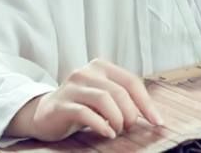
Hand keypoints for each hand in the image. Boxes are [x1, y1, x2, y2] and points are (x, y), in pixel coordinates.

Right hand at [5, 59, 163, 141]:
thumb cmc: (80, 105)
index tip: (157, 121)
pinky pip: (85, 113)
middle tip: (130, 127)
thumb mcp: (103, 96)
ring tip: (118, 130)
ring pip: (104, 99)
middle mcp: (86, 72)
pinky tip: (107, 133)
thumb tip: (152, 115)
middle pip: (119, 91)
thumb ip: (123, 98)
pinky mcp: (60, 104)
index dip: (146, 103)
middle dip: (131, 113)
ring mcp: (72, 87)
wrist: (42, 113)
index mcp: (101, 67)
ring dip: (117, 118)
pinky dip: (101, 124)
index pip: (132, 82)